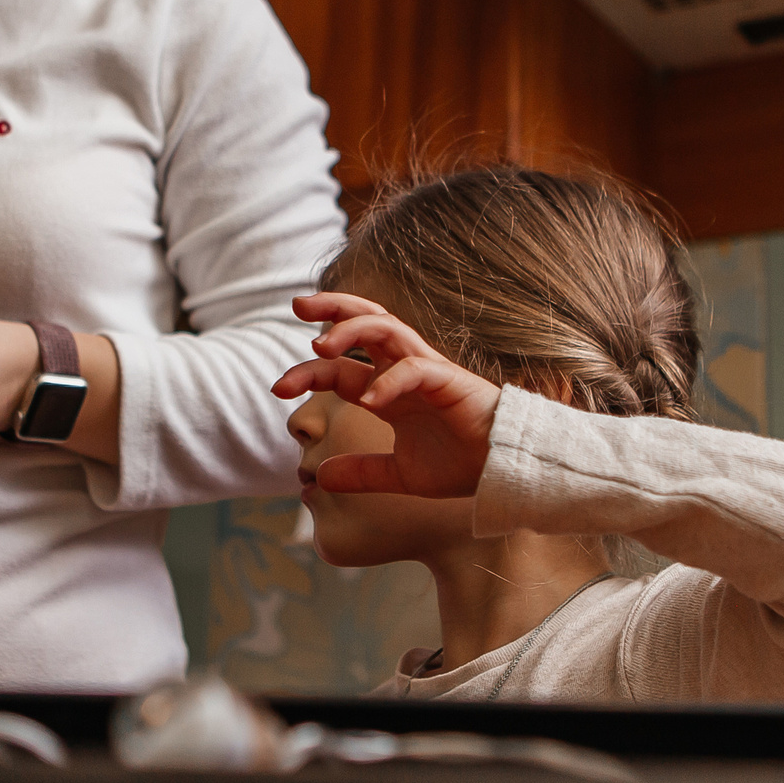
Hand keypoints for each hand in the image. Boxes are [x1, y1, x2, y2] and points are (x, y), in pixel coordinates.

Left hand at [272, 291, 501, 497]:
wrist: (506, 474)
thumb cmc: (461, 467)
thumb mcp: (400, 475)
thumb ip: (362, 472)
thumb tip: (318, 477)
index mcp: (390, 390)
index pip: (341, 369)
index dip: (307, 372)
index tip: (277, 389)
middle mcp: (405, 372)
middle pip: (366, 323)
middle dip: (331, 308)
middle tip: (297, 304)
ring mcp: (428, 371)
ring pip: (388, 329)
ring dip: (351, 329)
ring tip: (320, 346)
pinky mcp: (451, 382)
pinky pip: (415, 369)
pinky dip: (389, 380)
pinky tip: (368, 400)